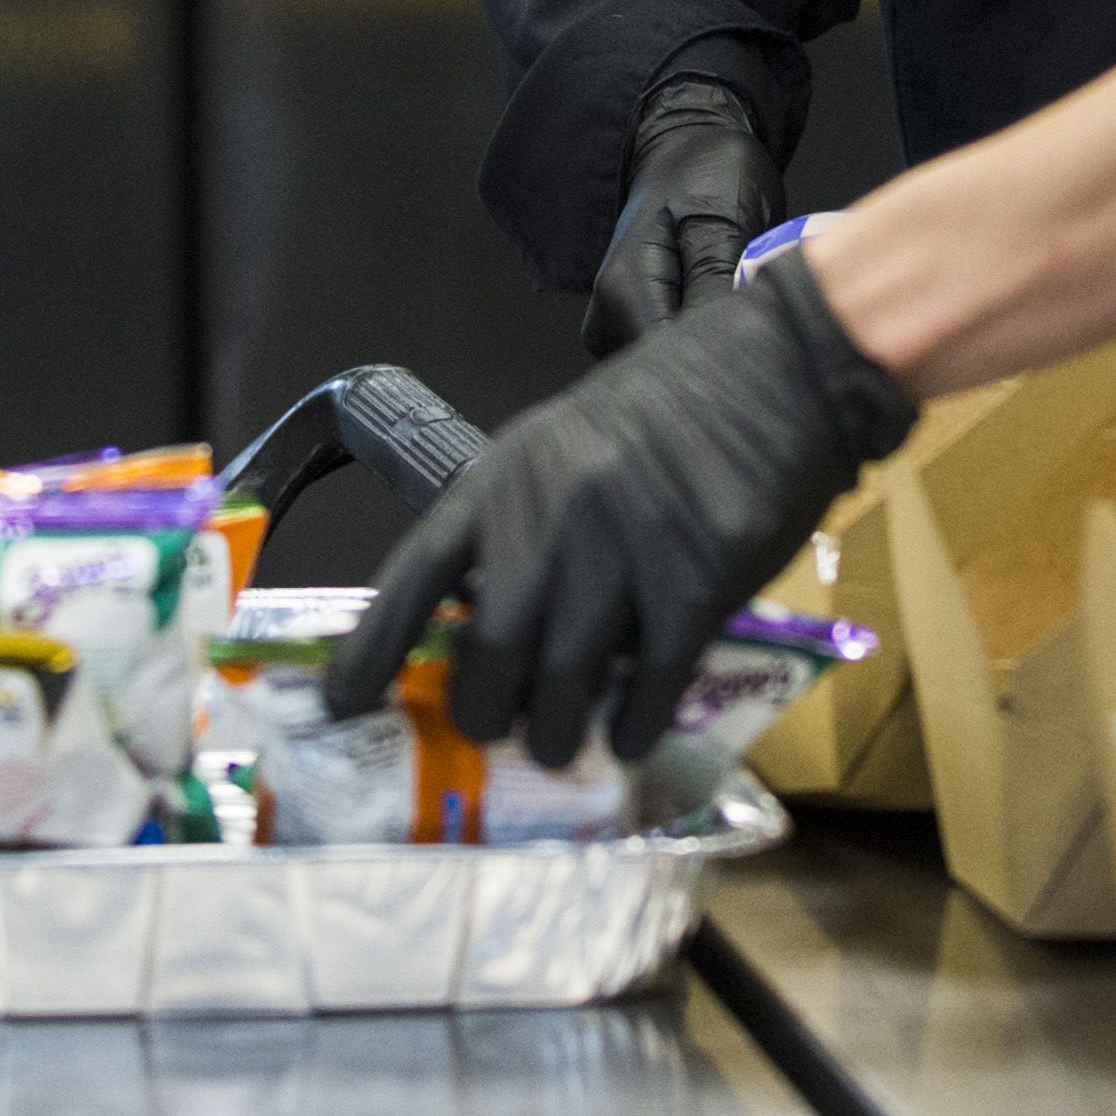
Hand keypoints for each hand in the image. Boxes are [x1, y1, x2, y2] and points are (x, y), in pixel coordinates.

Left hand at [327, 248, 914, 767]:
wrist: (776, 370)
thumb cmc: (670, 409)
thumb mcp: (564, 449)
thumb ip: (522, 527)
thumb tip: (490, 631)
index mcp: (504, 480)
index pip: (412, 579)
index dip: (370, 653)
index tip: (339, 706)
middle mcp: (549, 520)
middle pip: (488, 657)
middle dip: (487, 716)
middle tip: (502, 732)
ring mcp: (622, 554)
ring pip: (561, 687)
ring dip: (558, 735)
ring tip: (566, 745)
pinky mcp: (695, 586)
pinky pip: (649, 689)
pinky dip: (633, 726)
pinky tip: (634, 731)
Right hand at [583, 78, 783, 357]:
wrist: (685, 150)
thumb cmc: (707, 174)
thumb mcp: (724, 219)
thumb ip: (717, 285)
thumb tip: (726, 350)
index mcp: (624, 292)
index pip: (669, 366)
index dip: (721, 368)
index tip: (765, 351)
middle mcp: (606, 321)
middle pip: (666, 374)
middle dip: (720, 362)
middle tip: (765, 327)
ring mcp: (616, 330)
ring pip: (673, 369)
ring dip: (714, 352)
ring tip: (748, 312)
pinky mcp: (635, 330)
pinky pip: (673, 355)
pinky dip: (706, 344)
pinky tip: (730, 317)